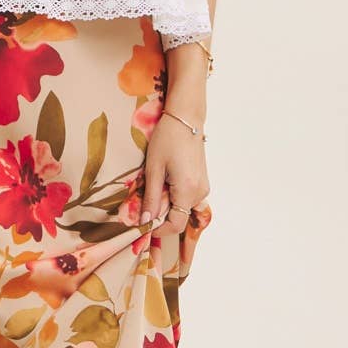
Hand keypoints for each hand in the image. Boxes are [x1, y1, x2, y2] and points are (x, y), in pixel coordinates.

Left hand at [142, 105, 208, 230]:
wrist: (186, 118)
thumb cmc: (167, 138)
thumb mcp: (154, 169)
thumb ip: (152, 198)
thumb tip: (146, 222)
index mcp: (188, 190)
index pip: (176, 224)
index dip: (159, 229)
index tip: (143, 225)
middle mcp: (200, 192)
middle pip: (179, 216)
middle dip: (161, 213)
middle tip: (145, 196)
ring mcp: (204, 187)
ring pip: (182, 207)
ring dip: (167, 203)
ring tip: (156, 183)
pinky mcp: (203, 181)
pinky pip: (187, 198)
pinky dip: (175, 195)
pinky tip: (166, 179)